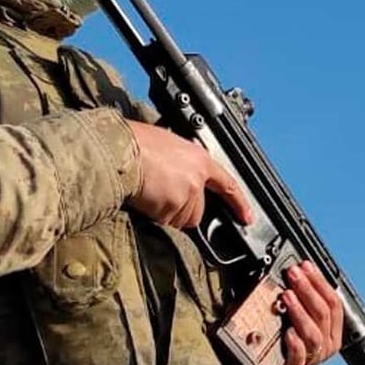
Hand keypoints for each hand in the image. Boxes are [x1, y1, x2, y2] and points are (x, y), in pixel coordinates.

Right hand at [128, 122, 252, 228]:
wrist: (118, 149)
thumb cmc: (134, 142)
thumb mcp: (168, 144)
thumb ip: (182, 164)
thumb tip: (180, 176)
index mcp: (199, 159)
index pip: (227, 184)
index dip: (238, 202)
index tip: (247, 217)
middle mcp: (197, 178)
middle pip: (197, 211)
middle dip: (180, 209)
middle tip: (160, 192)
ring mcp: (186, 195)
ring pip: (180, 219)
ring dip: (165, 213)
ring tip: (149, 192)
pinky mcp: (172, 208)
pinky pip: (164, 222)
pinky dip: (154, 216)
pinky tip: (144, 198)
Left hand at [277, 260, 343, 364]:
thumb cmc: (287, 341)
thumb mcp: (302, 319)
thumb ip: (304, 300)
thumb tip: (298, 272)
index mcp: (333, 330)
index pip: (333, 302)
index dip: (320, 282)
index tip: (306, 266)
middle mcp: (327, 344)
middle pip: (323, 314)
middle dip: (308, 289)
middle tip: (294, 273)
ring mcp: (313, 356)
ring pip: (313, 333)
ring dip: (300, 311)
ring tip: (287, 295)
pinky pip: (299, 355)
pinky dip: (295, 342)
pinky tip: (287, 330)